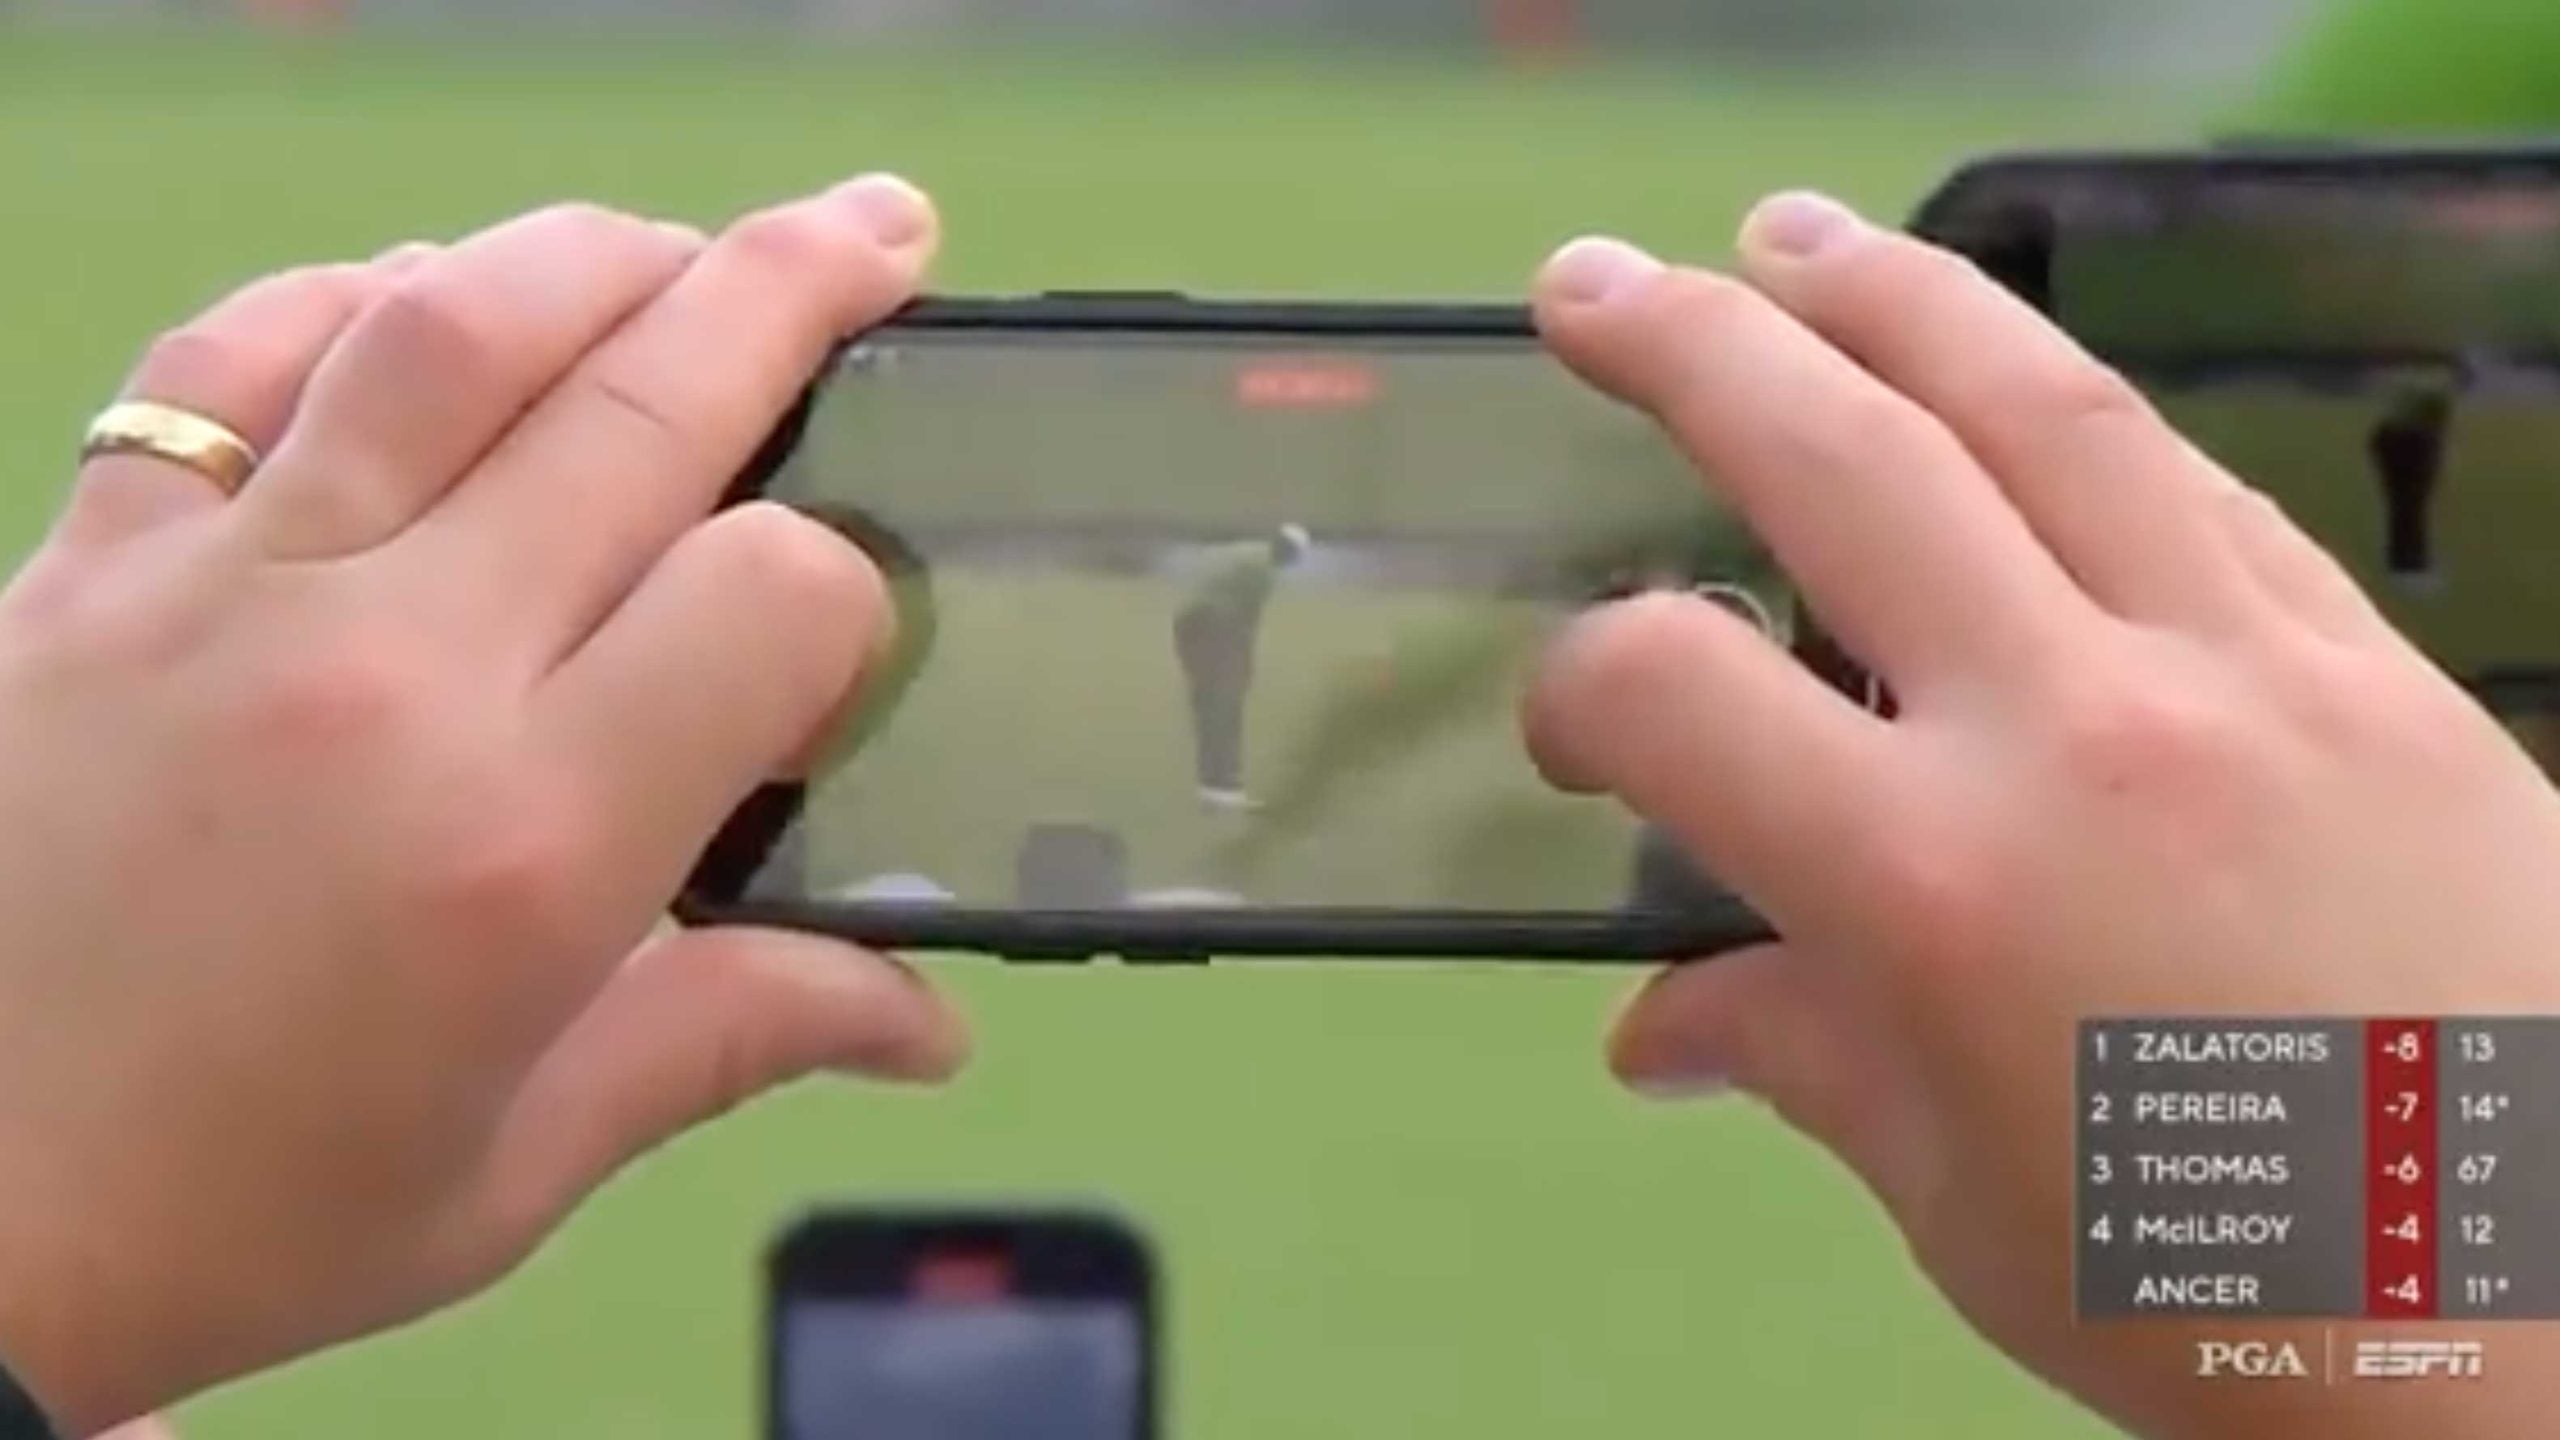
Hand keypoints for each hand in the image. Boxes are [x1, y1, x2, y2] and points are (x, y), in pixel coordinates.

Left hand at [0, 175, 968, 1433]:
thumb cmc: (234, 1211)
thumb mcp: (513, 1163)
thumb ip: (732, 1037)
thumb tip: (928, 1018)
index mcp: (528, 842)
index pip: (771, 597)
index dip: (854, 589)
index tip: (844, 644)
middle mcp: (394, 669)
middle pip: (645, 398)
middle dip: (798, 288)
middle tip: (883, 232)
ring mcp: (226, 588)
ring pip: (448, 325)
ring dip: (599, 254)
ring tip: (685, 248)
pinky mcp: (90, 558)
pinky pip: (232, 359)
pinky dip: (351, 298)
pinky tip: (423, 305)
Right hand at [1526, 197, 2559, 1437]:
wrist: (2559, 1325)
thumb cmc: (2237, 1303)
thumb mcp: (1971, 1206)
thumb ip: (1806, 1060)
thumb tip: (1667, 1027)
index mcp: (1936, 887)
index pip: (1674, 692)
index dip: (1579, 692)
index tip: (1580, 743)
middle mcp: (2080, 729)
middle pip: (1844, 461)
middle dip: (1687, 346)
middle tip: (1590, 284)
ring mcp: (2249, 672)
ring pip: (2045, 410)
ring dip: (1898, 298)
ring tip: (1796, 241)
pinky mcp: (2379, 670)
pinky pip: (2206, 492)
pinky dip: (2086, 426)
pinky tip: (2028, 398)